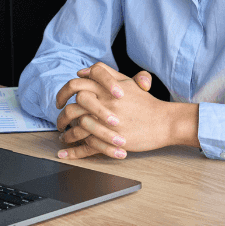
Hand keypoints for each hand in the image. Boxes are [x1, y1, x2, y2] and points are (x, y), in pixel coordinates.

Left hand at [53, 62, 198, 160]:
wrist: (164, 121)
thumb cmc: (146, 102)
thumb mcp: (127, 81)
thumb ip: (105, 73)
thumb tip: (82, 72)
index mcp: (105, 88)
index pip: (75, 85)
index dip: (63, 92)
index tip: (60, 101)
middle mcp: (104, 104)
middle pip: (72, 108)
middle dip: (61, 117)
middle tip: (59, 122)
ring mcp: (107, 123)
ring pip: (77, 129)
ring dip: (66, 135)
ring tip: (63, 137)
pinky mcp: (111, 140)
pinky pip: (87, 147)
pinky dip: (73, 152)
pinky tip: (64, 154)